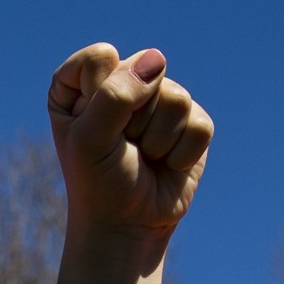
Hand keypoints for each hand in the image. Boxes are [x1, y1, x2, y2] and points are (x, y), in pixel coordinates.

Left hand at [48, 44, 212, 283]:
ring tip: (144, 157)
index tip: (91, 128)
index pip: (101, 57)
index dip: (100, 94)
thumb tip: (157, 59)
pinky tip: (167, 165)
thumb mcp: (91, 140)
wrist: (126, 226)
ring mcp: (160, 99)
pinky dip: (182, 153)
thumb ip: (115, 95)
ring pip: (177, 97)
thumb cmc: (98, 182)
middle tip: (122, 147)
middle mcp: (123, 81)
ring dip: (159, 140)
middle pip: (145, 72)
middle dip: (134, 121)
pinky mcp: (191, 122)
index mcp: (83, 80)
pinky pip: (199, 123)